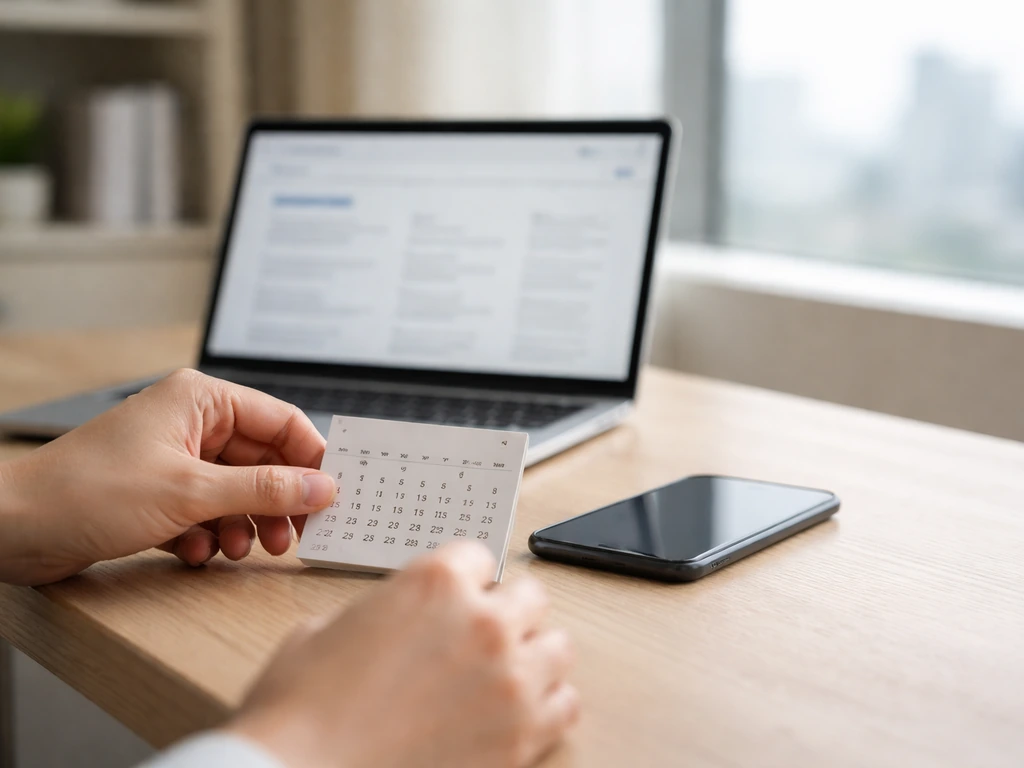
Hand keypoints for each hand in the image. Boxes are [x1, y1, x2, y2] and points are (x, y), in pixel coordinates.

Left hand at [0, 369, 335, 585]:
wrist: (11, 529)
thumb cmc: (87, 491)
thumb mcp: (189, 492)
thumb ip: (264, 490)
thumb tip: (323, 488)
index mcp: (202, 400)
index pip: (281, 421)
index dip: (310, 459)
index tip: (331, 497)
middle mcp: (192, 424)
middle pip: (262, 462)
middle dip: (276, 503)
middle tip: (291, 539)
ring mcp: (174, 459)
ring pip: (236, 491)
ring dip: (243, 524)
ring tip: (241, 550)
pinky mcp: (158, 492)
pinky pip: (206, 512)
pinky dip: (208, 535)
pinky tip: (193, 553)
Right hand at [228, 542, 578, 767]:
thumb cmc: (301, 714)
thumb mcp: (325, 630)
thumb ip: (380, 611)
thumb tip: (392, 621)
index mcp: (435, 583)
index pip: (478, 557)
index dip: (464, 578)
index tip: (462, 593)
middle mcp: (483, 623)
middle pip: (530, 596)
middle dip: (507, 610)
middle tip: (484, 633)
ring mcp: (509, 681)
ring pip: (558, 647)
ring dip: (534, 654)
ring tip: (506, 672)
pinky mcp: (521, 737)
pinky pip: (565, 706)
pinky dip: (546, 705)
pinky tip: (519, 711)